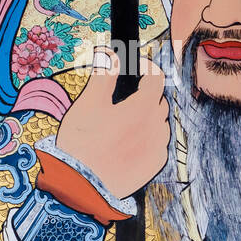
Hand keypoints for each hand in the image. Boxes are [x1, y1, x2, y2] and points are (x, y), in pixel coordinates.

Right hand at [55, 46, 169, 200]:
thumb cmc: (81, 144)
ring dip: (148, 116)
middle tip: (124, 97)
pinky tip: (129, 141)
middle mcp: (156, 127)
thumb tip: (110, 53)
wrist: (80, 187)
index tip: (136, 67)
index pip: (156, 78)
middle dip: (146, 93)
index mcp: (141, 109)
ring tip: (124, 121)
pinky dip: (148, 137)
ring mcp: (157, 148)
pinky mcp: (154, 165)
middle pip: (159, 100)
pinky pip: (158, 143)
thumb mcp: (87, 104)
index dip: (146, 68)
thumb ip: (104, 75)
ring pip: (160, 122)